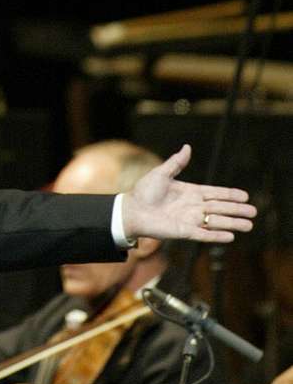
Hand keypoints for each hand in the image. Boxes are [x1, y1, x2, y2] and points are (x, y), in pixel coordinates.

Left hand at [121, 144, 255, 243]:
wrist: (130, 210)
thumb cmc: (143, 192)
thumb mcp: (161, 174)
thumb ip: (176, 162)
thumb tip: (187, 147)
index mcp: (190, 192)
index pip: (215, 193)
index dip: (230, 195)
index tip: (245, 196)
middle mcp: (193, 207)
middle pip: (220, 208)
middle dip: (237, 210)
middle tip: (253, 211)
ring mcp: (189, 220)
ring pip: (216, 222)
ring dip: (232, 223)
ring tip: (249, 225)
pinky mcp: (183, 232)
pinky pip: (204, 234)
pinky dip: (216, 236)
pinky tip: (230, 237)